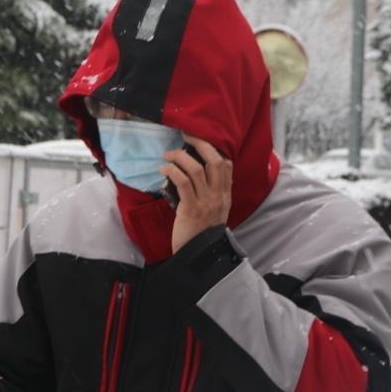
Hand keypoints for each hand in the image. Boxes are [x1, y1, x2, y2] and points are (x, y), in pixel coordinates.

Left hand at [160, 133, 231, 252]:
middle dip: (200, 144)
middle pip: (215, 160)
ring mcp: (206, 202)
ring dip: (180, 157)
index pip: (227, 165)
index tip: (200, 141)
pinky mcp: (190, 208)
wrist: (198, 255)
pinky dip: (172, 171)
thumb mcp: (213, 211)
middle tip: (185, 136)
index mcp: (225, 195)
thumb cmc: (201, 233)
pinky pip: (182, 182)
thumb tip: (192, 175)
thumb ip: (209, 194)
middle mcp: (218, 196)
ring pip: (197, 169)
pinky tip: (164, 169)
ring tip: (168, 154)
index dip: (215, 149)